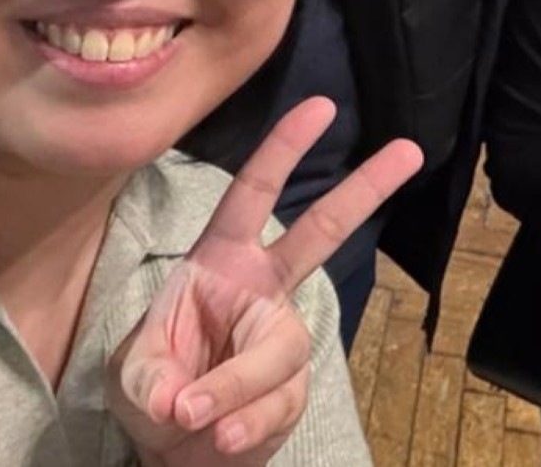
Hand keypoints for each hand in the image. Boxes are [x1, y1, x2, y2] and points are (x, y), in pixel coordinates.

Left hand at [106, 98, 422, 464]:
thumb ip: (153, 381)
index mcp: (218, 261)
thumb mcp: (130, 378)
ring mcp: (280, 337)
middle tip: (409, 148)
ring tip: (198, 420)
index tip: (320, 108)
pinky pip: (278, 404)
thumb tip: (191, 402)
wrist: (174, 449)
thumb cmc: (154, 391)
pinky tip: (222, 439)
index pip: (251, 195)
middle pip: (320, 233)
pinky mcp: (292, 388)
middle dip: (365, 189)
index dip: (282, 151)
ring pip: (280, 350)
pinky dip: (244, 426)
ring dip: (237, 389)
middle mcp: (259, 289)